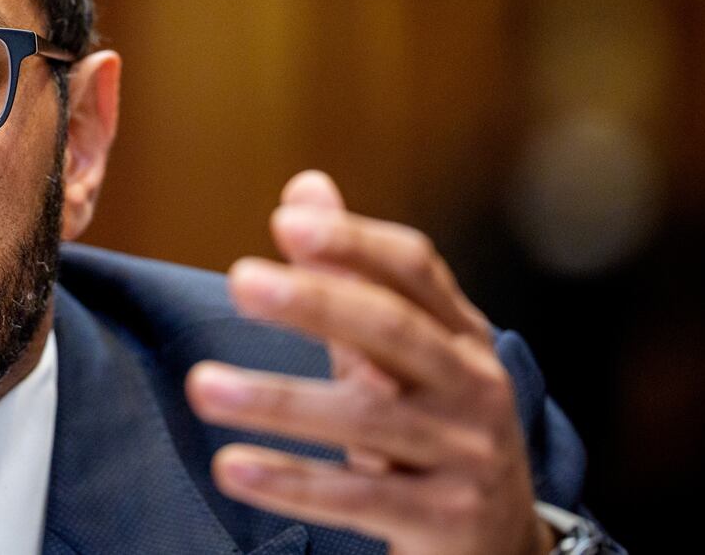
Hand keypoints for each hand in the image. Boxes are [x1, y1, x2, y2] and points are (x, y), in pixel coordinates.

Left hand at [184, 171, 553, 554]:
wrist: (502, 543)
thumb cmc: (432, 425)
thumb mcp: (400, 350)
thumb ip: (351, 275)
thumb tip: (304, 187)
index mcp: (460, 334)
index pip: (414, 270)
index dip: (354, 242)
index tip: (285, 221)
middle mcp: (473, 386)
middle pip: (394, 332)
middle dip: (317, 303)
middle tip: (239, 280)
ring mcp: (465, 454)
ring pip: (368, 418)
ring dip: (278, 400)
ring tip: (202, 386)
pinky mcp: (445, 521)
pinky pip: (359, 499)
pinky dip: (292, 481)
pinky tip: (231, 467)